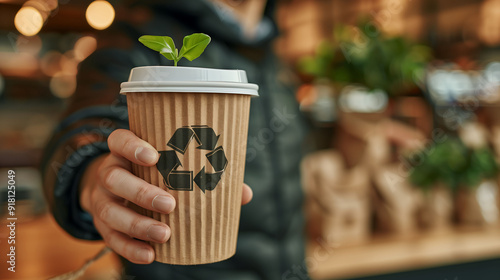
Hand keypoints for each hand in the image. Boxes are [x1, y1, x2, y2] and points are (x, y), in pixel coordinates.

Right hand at [80, 129, 252, 263]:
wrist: (115, 193)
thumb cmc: (156, 176)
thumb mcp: (171, 169)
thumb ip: (205, 177)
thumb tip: (244, 194)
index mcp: (125, 152)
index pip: (118, 140)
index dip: (131, 146)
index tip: (154, 157)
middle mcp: (109, 172)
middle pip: (114, 178)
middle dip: (141, 192)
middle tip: (170, 204)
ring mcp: (102, 200)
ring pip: (109, 211)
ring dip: (138, 224)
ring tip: (164, 234)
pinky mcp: (103, 225)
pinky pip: (111, 238)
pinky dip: (130, 248)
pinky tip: (150, 255)